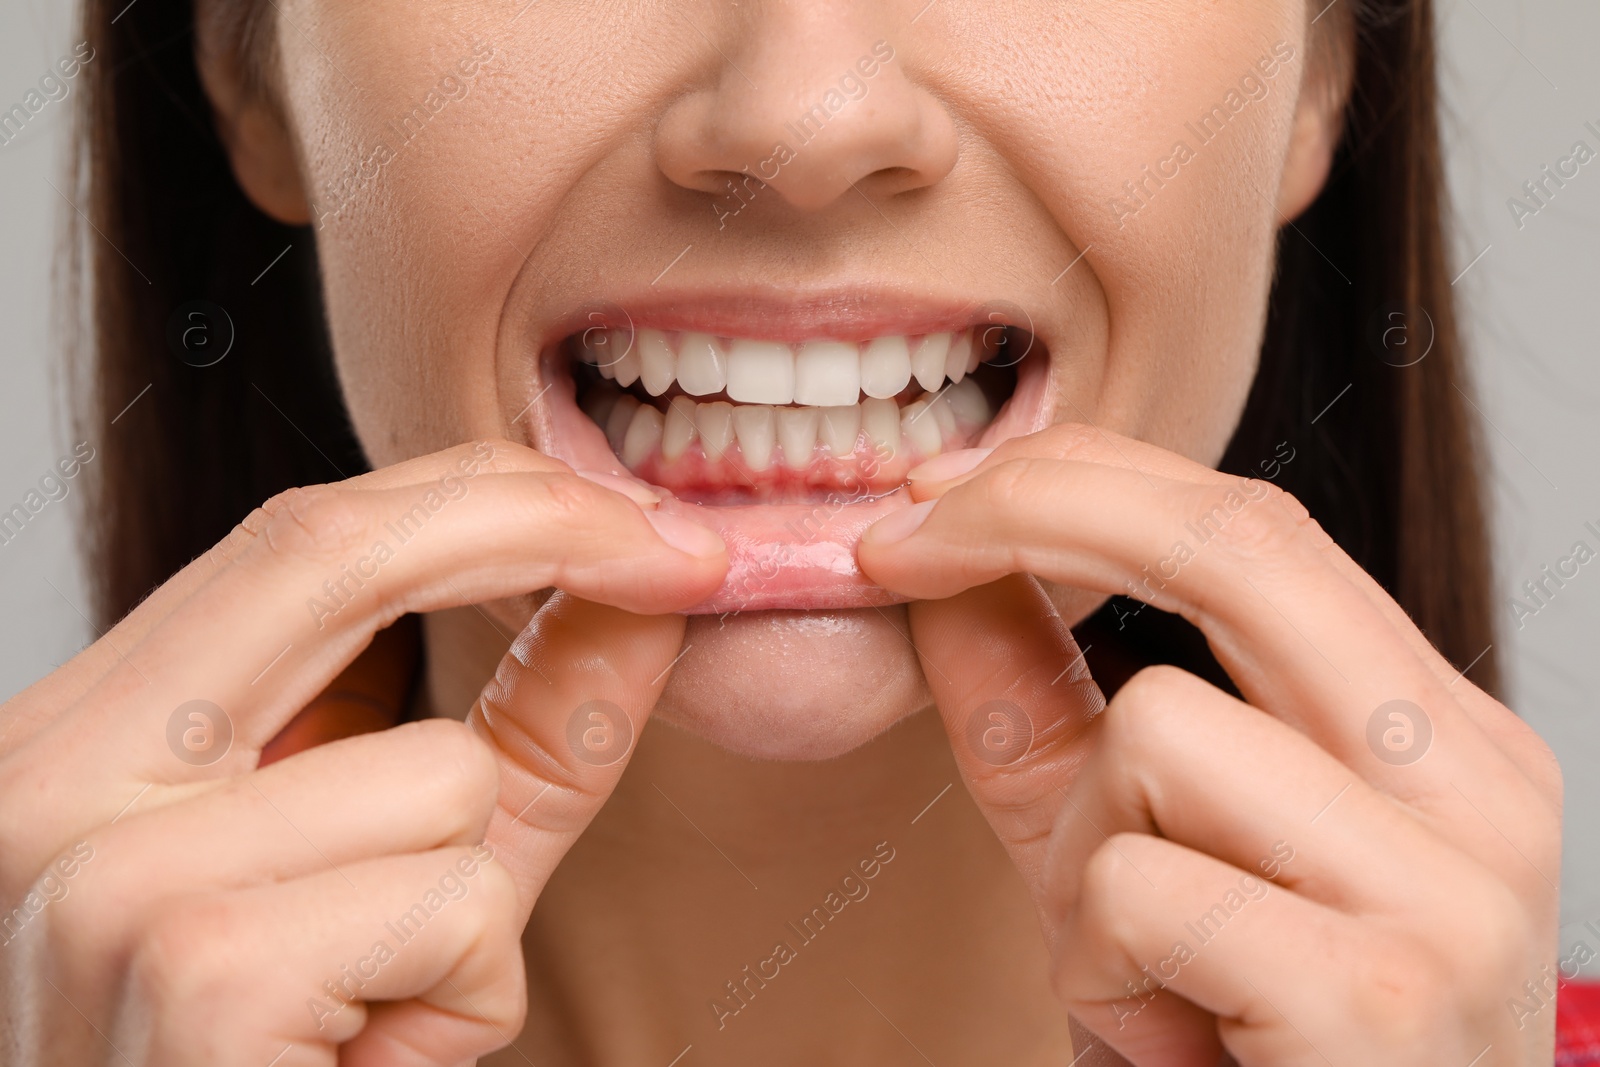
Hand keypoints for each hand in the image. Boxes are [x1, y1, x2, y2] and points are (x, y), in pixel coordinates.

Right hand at [0, 439, 726, 1066]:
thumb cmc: (299, 1062)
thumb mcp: (419, 869)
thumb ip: (525, 725)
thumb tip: (646, 586)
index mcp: (76, 741)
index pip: (294, 538)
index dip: (488, 495)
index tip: (639, 514)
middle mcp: (43, 788)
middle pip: (329, 553)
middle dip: (543, 528)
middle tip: (686, 561)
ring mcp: (102, 885)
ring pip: (442, 772)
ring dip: (477, 898)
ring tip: (377, 1003)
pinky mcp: (197, 980)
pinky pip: (455, 905)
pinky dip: (466, 993)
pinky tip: (365, 1061)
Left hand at [859, 424, 1560, 1065]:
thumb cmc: (1241, 1045)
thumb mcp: (1115, 849)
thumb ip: (1039, 707)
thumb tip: (940, 565)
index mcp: (1435, 733)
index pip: (1258, 525)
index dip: (1076, 475)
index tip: (929, 493)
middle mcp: (1476, 784)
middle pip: (1241, 543)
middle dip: (1034, 511)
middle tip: (897, 547)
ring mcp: (1452, 889)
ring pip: (1158, 729)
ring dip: (1080, 852)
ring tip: (1137, 960)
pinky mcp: (1383, 995)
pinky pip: (1140, 884)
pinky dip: (1097, 958)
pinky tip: (1166, 1032)